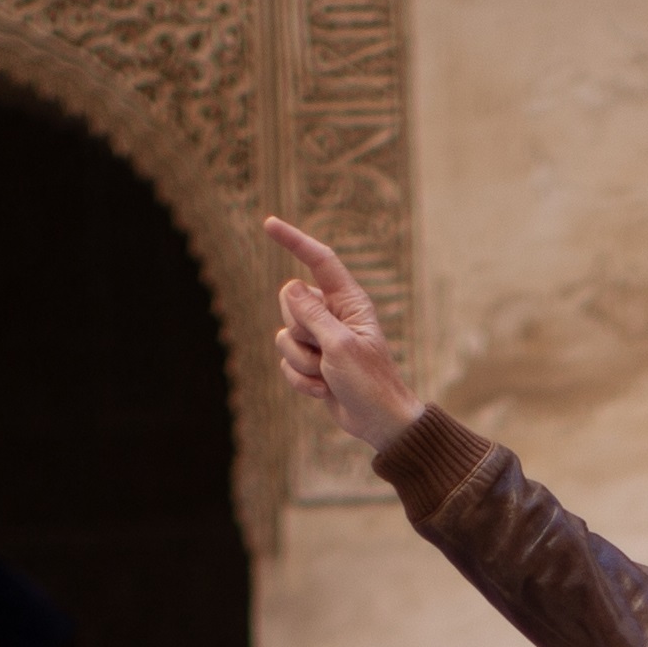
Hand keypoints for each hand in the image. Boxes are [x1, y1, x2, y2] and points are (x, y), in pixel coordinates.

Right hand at [262, 216, 420, 452]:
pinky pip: (286, 363)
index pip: (319, 261)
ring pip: (284, 336)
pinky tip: (324, 391)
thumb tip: (289, 286)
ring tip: (329, 375)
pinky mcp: (311, 362)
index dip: (294, 241)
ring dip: (302, 362)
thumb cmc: (370, 382)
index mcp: (349, 301)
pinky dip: (301, 380)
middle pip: (289, 302)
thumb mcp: (340, 345)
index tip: (269, 224)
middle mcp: (332, 315)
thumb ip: (313, 314)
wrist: (378, 422)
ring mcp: (320, 339)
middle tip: (326, 353)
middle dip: (300, 331)